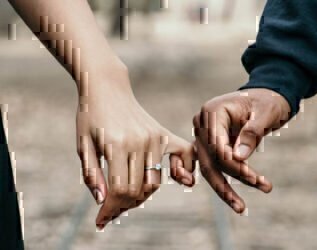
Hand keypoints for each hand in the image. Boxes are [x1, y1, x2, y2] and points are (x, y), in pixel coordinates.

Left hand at [76, 68, 195, 228]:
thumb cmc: (90, 116)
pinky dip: (183, 171)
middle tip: (112, 210)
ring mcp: (155, 137)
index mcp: (116, 145)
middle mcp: (140, 142)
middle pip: (138, 190)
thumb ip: (92, 174)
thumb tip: (103, 201)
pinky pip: (184, 156)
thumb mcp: (83, 145)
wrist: (107, 88)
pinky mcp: (163, 133)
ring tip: (127, 197)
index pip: (119, 190)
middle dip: (123, 206)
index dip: (110, 210)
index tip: (101, 220)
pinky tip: (178, 178)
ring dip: (141, 196)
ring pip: (154, 181)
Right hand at [193, 88, 290, 212]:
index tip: (254, 178)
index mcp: (212, 111)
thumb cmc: (267, 101)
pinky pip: (211, 166)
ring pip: (208, 167)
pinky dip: (221, 181)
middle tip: (243, 205)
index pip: (217, 145)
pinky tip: (231, 198)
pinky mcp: (210, 145)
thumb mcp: (265, 113)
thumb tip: (238, 158)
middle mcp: (202, 124)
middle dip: (226, 183)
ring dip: (223, 188)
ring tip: (241, 208)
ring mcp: (203, 135)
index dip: (233, 165)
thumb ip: (252, 132)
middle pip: (209, 160)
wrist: (264, 98)